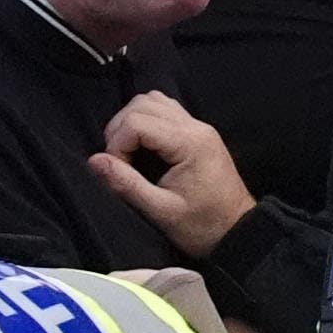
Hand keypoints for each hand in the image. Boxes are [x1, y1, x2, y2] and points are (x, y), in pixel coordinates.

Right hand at [91, 91, 257, 258]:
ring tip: (128, 153)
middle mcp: (196, 126)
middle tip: (120, 162)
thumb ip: (127, 184)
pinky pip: (166, 110)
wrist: (238, 232)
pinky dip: (147, 121)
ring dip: (132, 121)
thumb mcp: (161, 211)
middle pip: (143, 103)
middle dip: (121, 129)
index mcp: (190, 143)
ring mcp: (199, 126)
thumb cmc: (203, 227)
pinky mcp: (198, 132)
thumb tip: (94, 161)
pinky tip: (143, 147)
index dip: (117, 144)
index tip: (118, 171)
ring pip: (154, 101)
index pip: (138, 121)